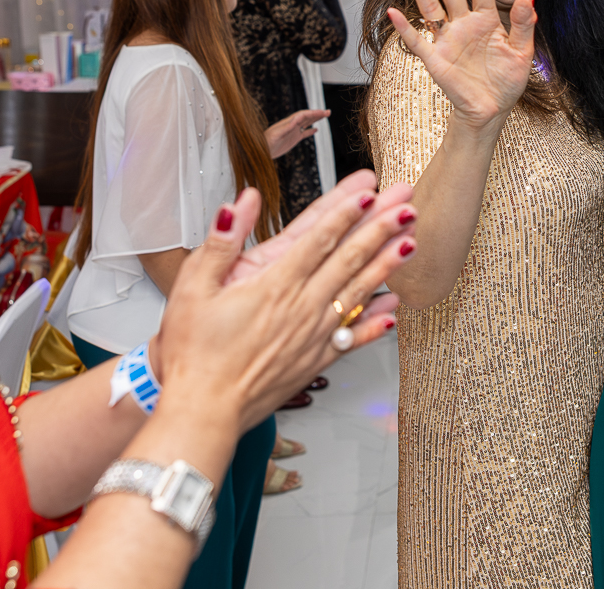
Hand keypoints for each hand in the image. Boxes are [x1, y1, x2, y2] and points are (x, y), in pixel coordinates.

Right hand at [155, 183, 415, 431]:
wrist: (203, 413)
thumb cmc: (193, 354)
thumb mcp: (192, 288)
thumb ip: (221, 242)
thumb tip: (241, 203)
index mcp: (274, 285)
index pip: (318, 238)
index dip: (346, 211)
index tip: (369, 190)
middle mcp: (301, 307)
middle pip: (349, 258)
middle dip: (379, 228)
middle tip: (406, 205)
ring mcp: (313, 335)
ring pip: (358, 292)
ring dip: (387, 264)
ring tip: (411, 241)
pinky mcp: (316, 361)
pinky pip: (353, 337)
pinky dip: (376, 322)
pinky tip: (394, 308)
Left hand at [265, 108, 329, 158]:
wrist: (261, 150)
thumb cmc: (266, 142)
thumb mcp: (276, 135)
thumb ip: (285, 128)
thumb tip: (295, 121)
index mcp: (289, 123)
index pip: (303, 115)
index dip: (313, 113)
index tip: (322, 112)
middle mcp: (292, 125)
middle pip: (307, 117)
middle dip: (317, 114)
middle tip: (328, 112)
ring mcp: (293, 132)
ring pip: (307, 123)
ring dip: (316, 119)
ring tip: (325, 116)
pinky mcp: (293, 139)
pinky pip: (304, 133)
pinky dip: (310, 131)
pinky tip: (316, 130)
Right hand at [388, 0, 534, 131]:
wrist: (492, 110)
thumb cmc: (506, 80)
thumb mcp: (522, 52)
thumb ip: (523, 25)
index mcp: (486, 20)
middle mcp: (463, 24)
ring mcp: (447, 39)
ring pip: (430, 6)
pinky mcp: (435, 59)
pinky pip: (417, 41)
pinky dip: (406, 28)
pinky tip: (395, 12)